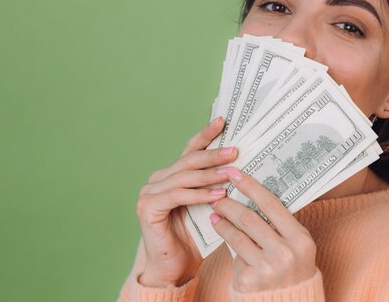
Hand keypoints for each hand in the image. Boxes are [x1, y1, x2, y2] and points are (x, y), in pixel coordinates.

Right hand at [136, 117, 237, 286]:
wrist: (174, 268)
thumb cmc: (194, 238)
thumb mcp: (208, 205)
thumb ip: (215, 186)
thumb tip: (241, 166)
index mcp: (172, 175)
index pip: (191, 150)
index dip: (206, 135)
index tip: (223, 121)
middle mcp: (158, 179)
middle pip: (188, 160)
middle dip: (213, 153)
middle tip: (235, 151)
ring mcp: (149, 192)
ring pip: (184, 176)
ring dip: (209, 174)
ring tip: (230, 173)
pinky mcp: (148, 208)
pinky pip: (177, 196)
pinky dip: (199, 195)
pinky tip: (217, 196)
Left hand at [209, 167, 317, 292]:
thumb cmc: (291, 269)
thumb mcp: (295, 246)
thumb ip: (281, 225)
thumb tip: (255, 193)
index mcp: (300, 239)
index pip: (272, 205)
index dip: (251, 186)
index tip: (235, 173)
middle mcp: (286, 253)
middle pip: (250, 218)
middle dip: (230, 203)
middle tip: (218, 194)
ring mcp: (267, 268)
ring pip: (238, 234)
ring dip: (222, 220)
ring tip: (214, 211)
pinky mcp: (250, 280)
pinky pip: (234, 253)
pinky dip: (225, 238)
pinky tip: (219, 229)